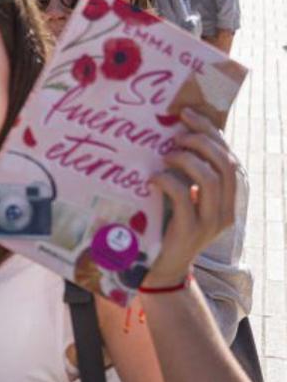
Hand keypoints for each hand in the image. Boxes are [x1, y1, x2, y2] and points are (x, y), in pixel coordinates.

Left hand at [143, 107, 237, 288]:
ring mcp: (210, 222)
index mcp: (228, 198)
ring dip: (187, 159)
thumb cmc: (168, 226)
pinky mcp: (190, 231)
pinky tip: (153, 179)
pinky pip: (185, 198)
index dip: (211, 131)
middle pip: (226, 163)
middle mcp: (226, 209)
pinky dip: (169, 182)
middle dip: (201, 141)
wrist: (162, 268)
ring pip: (211, 179)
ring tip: (165, 155)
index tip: (186, 113)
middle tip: (175, 134)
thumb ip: (187, 174)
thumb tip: (173, 135)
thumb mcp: (184, 197)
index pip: (229, 156)